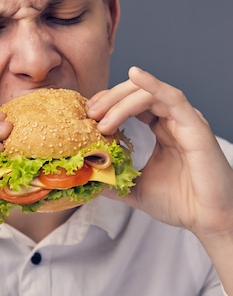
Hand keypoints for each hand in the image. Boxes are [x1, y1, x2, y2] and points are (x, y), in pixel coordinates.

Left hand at [87, 67, 232, 244]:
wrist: (208, 220)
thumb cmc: (181, 202)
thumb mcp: (136, 188)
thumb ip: (113, 178)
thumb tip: (86, 175)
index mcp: (162, 129)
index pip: (132, 104)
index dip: (108, 105)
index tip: (87, 115)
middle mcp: (173, 120)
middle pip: (137, 94)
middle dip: (109, 99)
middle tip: (89, 114)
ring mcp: (185, 120)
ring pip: (149, 94)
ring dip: (120, 100)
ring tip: (101, 117)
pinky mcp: (195, 125)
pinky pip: (172, 97)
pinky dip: (152, 84)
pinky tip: (135, 75)